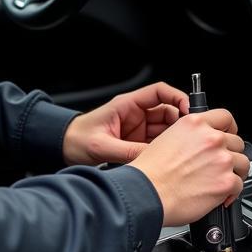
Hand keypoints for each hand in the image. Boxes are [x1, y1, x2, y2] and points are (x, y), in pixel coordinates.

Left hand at [62, 81, 188, 166]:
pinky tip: (168, 158)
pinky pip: (157, 144)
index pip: (160, 92)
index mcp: (128, 105)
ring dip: (173, 138)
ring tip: (179, 150)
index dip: (177, 98)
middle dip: (179, 122)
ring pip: (165, 129)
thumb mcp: (102, 146)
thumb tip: (152, 158)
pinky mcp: (137, 143)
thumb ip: (127, 152)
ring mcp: (138, 129)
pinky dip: (165, 150)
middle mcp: (136, 114)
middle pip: (168, 112)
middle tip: (187, 136)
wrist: (62, 148)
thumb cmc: (77, 139)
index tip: (189, 110)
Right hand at [129, 109, 249, 225]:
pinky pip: (240, 185)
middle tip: (220, 165)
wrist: (146, 194)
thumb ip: (190, 137)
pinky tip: (220, 196)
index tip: (229, 136)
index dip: (229, 128)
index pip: (225, 117)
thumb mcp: (167, 138)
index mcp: (195, 124)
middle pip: (237, 142)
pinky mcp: (226, 182)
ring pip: (243, 163)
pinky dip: (232, 193)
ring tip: (222, 181)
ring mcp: (221, 159)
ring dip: (235, 172)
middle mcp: (211, 138)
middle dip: (231, 154)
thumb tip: (201, 145)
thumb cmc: (150, 173)